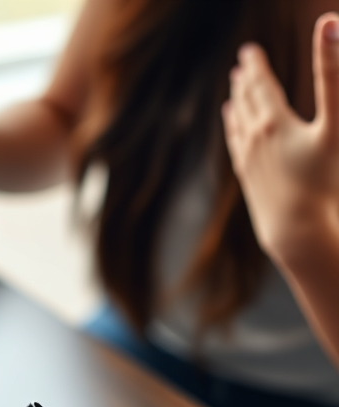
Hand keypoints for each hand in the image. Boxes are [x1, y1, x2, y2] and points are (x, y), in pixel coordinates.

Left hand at [223, 14, 338, 267]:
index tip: (249, 50)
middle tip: (243, 62)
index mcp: (273, 123)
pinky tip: (233, 126)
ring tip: (234, 90)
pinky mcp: (249, 180)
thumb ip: (332, 75)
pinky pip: (236, 147)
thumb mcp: (334, 125)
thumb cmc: (322, 181)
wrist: (296, 230)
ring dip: (237, 103)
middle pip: (246, 102)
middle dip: (245, 80)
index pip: (260, 86)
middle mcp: (253, 140)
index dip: (256, 66)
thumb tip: (329, 21)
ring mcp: (248, 162)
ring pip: (238, 125)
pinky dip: (233, 130)